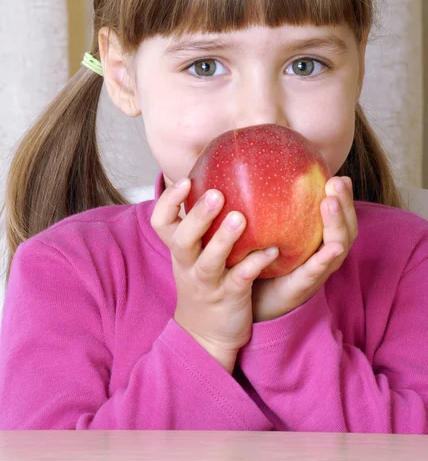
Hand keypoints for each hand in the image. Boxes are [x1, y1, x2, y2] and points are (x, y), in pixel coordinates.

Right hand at [150, 178, 278, 372]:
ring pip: (209, 261)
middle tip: (216, 194)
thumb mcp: (194, 255)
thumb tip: (218, 180)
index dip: (169, 201)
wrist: (204, 336)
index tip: (186, 180)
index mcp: (180, 250)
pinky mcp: (228, 298)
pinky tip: (272, 250)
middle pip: (182, 239)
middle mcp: (189, 265)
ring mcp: (207, 283)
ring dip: (223, 239)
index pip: (161, 222)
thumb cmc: (204, 282)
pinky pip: (240, 280)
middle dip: (197, 216)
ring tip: (240, 218)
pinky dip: (254, 264)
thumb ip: (201, 225)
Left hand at [252, 176, 357, 322]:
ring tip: (330, 204)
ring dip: (337, 225)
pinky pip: (316, 272)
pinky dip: (325, 260)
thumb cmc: (260, 259)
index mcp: (317, 238)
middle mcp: (323, 254)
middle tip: (337, 182)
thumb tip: (258, 164)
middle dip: (344, 204)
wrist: (250, 299)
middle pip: (345, 227)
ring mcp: (316, 271)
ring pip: (337, 247)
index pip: (338, 214)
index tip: (339, 176)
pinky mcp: (303, 287)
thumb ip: (270, 203)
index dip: (343, 196)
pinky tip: (331, 248)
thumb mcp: (268, 227)